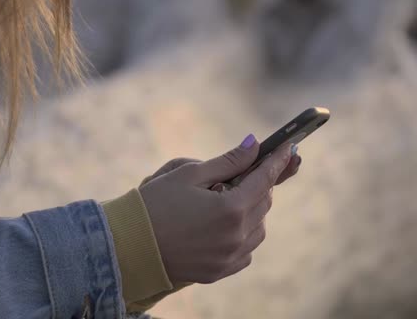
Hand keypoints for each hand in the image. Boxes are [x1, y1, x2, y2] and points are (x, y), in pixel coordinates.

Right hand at [138, 136, 296, 284]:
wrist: (128, 246)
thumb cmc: (155, 204)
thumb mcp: (189, 174)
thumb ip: (227, 161)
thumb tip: (253, 145)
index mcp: (230, 208)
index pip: (265, 179)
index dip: (277, 160)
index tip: (288, 147)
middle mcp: (236, 236)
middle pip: (264, 202)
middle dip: (259, 184)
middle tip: (244, 172)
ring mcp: (229, 257)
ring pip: (259, 227)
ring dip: (253, 210)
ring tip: (228, 199)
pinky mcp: (220, 271)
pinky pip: (246, 249)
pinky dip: (244, 234)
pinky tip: (225, 224)